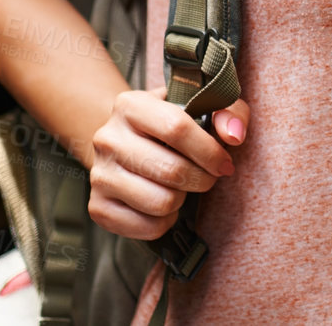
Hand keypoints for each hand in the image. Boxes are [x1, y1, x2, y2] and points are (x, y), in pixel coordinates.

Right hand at [87, 85, 249, 239]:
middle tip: (207, 177)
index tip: (224, 163)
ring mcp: (99, 174)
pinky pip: (146, 227)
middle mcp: (108, 138)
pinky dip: (165, 222)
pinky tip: (164, 204)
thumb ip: (228, 111)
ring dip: (182, 200)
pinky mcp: (98, 207)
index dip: (209, 151)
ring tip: (182, 188)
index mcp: (131, 105)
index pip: (177, 128)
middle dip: (202, 179)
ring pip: (160, 202)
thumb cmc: (170, 124)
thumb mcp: (201, 105)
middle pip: (171, 170)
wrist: (124, 143)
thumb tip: (234, 136)